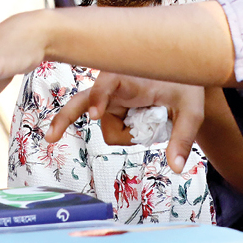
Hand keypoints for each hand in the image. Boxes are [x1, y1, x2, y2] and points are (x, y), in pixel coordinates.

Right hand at [48, 73, 204, 173]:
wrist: (183, 75)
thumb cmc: (186, 83)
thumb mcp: (192, 110)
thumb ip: (183, 137)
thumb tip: (176, 167)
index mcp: (130, 75)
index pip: (107, 83)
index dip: (99, 98)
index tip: (94, 114)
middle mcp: (113, 85)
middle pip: (83, 103)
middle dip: (65, 118)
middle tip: (50, 137)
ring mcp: (110, 98)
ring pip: (108, 129)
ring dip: (130, 134)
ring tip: (157, 119)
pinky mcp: (111, 108)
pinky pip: (113, 131)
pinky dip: (127, 134)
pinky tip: (143, 123)